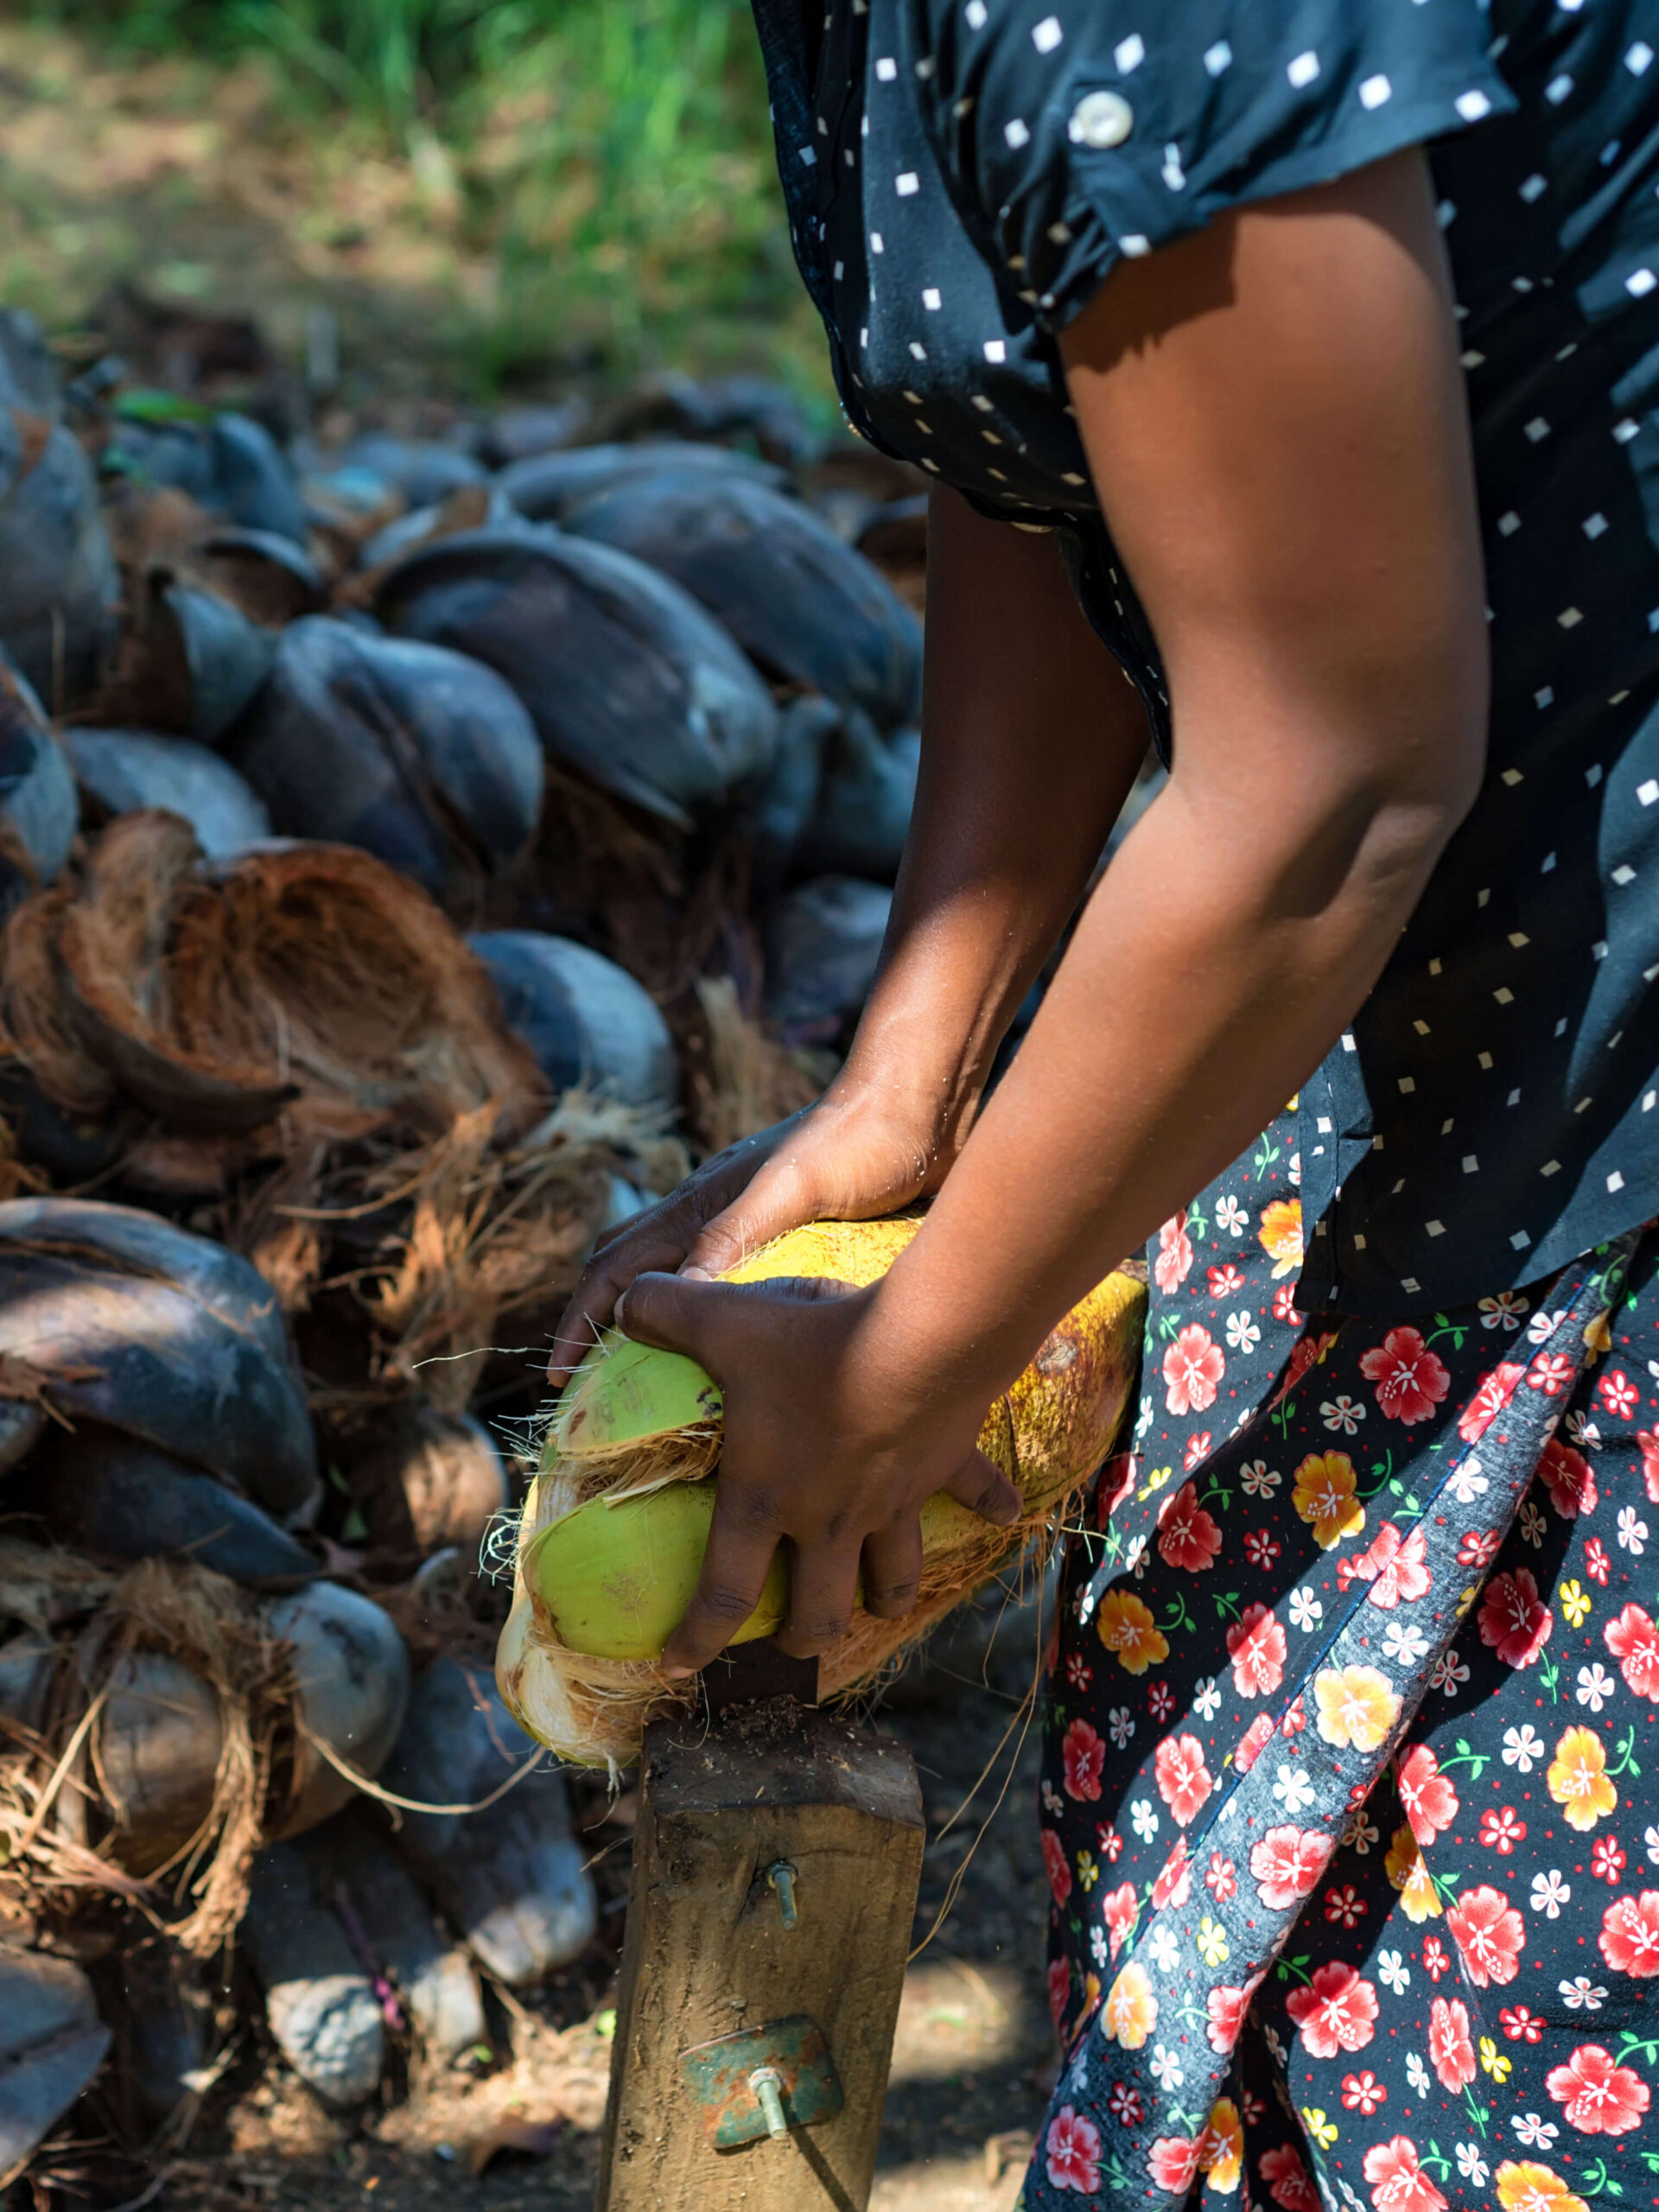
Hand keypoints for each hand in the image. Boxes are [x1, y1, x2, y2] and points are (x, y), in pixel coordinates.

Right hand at [548, 1087, 949, 1383]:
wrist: (920, 1104)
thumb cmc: (861, 1143)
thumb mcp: (793, 1189)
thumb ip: (734, 1232)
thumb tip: (677, 1295)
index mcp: (701, 1201)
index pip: (616, 1268)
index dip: (581, 1322)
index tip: (558, 1376)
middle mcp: (711, 1209)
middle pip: (626, 1265)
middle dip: (595, 1321)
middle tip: (585, 1385)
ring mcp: (744, 1217)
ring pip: (668, 1269)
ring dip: (643, 1316)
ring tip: (642, 1377)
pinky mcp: (782, 1227)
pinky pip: (719, 1275)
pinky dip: (701, 1311)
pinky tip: (726, 1347)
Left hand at [611, 1267, 1021, 1671]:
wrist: (921, 1342)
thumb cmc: (813, 1343)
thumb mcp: (722, 1320)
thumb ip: (662, 1312)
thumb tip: (618, 1305)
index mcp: (767, 1499)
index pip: (723, 1595)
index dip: (695, 1641)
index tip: (675, 1669)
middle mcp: (830, 1518)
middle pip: (820, 1612)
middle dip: (804, 1638)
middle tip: (793, 1640)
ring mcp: (893, 1501)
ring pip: (895, 1578)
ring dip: (887, 1598)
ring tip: (879, 1604)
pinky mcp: (943, 1469)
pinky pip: (976, 1496)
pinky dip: (991, 1507)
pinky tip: (1006, 1515)